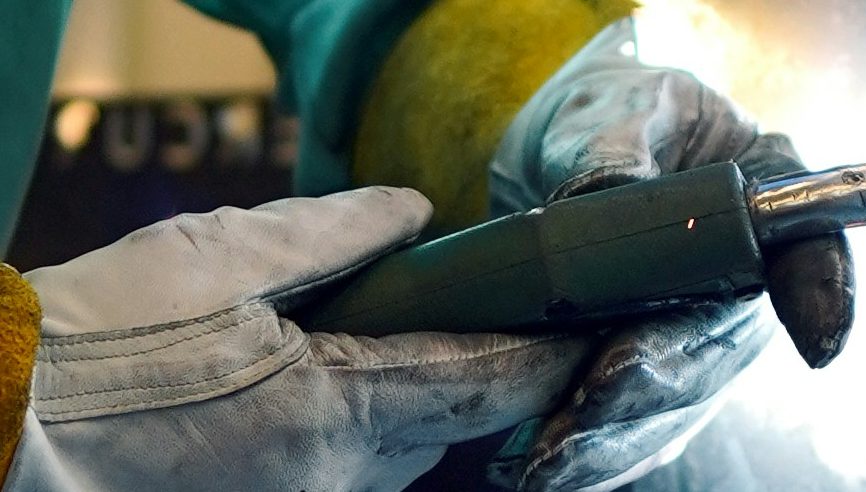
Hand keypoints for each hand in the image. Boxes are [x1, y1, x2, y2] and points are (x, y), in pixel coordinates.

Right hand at [10, 187, 618, 490]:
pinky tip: (311, 395)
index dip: (546, 357)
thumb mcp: (219, 258)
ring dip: (407, 408)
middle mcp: (336, 482)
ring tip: (372, 350)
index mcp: (337, 412)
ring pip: (397, 457)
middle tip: (469, 320)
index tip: (586, 333)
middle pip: (450, 426)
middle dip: (469, 376)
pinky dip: (356, 435)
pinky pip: (346, 477)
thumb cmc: (98, 343)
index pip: (485, 384)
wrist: (1, 428)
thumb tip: (414, 216)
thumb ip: (334, 236)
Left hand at [481, 18, 855, 489]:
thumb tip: (603, 198)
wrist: (568, 148)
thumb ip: (616, 146)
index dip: (824, 298)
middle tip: (599, 393)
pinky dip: (591, 454)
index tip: (817, 345)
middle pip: (725, 343)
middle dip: (664, 376)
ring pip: (678, 400)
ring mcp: (703, 335)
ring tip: (550, 455)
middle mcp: (747, 280)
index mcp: (766, 195)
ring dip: (615, 433)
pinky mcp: (653, 377)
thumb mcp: (617, 105)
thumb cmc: (612, 111)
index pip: (814, 250)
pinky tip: (546, 468)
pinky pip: (634, 428)